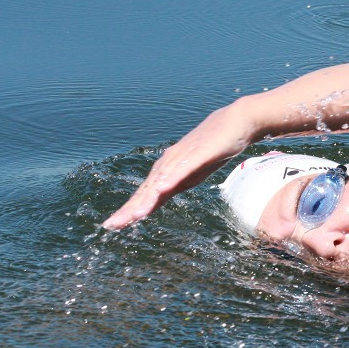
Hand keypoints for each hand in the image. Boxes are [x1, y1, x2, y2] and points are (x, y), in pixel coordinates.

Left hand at [102, 103, 255, 229]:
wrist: (236, 121)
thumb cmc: (215, 146)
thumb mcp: (195, 171)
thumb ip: (178, 182)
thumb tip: (162, 194)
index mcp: (169, 170)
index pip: (146, 194)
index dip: (130, 210)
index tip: (114, 225)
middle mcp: (170, 163)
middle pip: (147, 190)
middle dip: (129, 209)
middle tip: (112, 225)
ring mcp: (183, 157)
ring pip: (161, 182)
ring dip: (146, 199)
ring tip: (133, 216)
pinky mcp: (199, 153)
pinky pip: (183, 168)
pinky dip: (170, 179)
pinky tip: (160, 190)